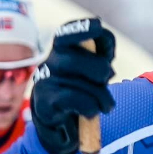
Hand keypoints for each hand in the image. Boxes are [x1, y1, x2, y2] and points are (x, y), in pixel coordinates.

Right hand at [30, 18, 116, 153]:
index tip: (98, 26)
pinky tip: (92, 112)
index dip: (82, 28)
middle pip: (75, 58)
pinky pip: (72, 99)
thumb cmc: (81, 93)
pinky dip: (89, 106)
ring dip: (100, 95)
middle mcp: (49, 61)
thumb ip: (101, 57)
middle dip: (99, 70)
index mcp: (62, 50)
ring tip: (107, 105)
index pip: (68, 33)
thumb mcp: (94, 73)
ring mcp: (44, 81)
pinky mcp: (44, 102)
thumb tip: (105, 50)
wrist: (61, 127)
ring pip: (77, 81)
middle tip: (108, 81)